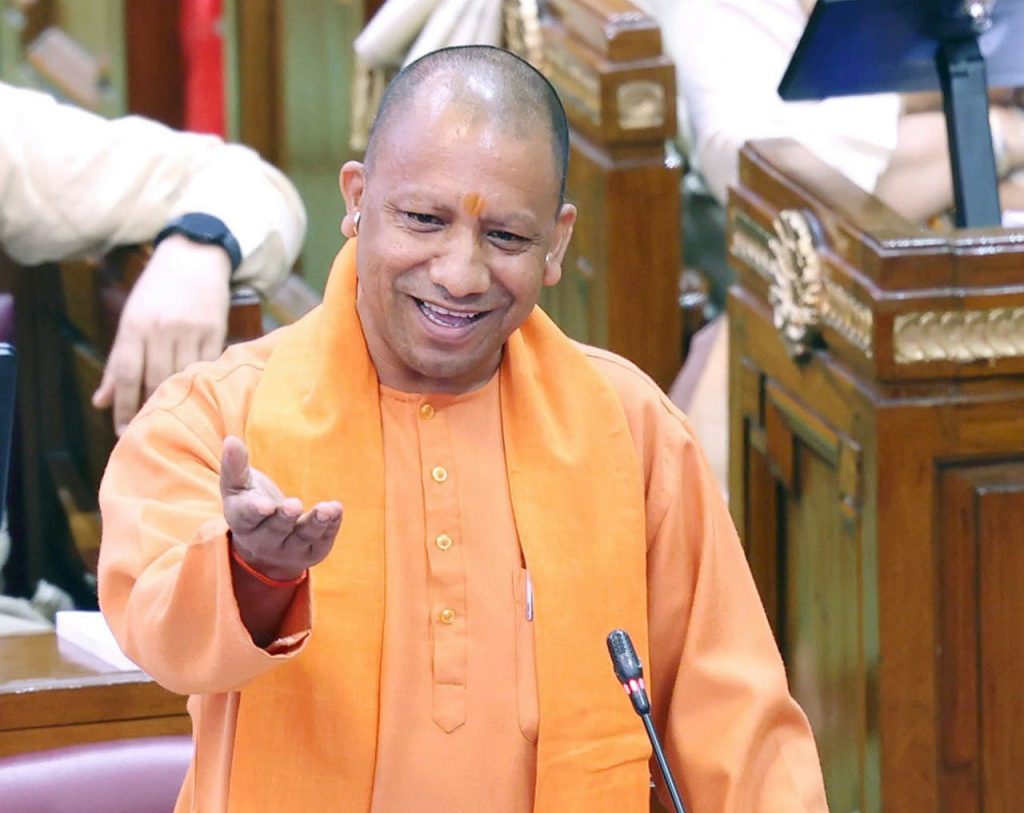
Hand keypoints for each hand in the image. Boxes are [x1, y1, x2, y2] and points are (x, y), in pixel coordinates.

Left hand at [91, 235, 231, 433]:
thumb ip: (117, 361)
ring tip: (170, 417)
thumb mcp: (130, 318)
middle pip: (154, 380)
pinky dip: (198, 381)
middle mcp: (161, 327)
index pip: (127, 375)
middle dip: (148, 409)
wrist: (195, 256)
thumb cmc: (157, 290)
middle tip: (147, 431)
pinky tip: (194, 394)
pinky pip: (205, 364)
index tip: (122, 432)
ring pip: (182, 375)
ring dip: (175, 399)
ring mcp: (190, 328)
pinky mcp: (215, 328)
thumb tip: (101, 401)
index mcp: (135, 324)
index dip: (124, 408)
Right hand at [219, 435, 342, 581]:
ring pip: (303, 537)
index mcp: (243, 523)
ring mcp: (289, 550)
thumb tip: (231, 440)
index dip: (256, 510)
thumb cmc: (249, 507)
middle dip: (285, 518)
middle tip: (294, 505)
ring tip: (327, 509)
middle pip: (276, 530)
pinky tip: (336, 509)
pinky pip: (322, 540)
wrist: (264, 548)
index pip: (247, 517)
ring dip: (316, 523)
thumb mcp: (238, 488)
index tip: (264, 505)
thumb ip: (234, 466)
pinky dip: (331, 526)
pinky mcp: (312, 552)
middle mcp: (264, 541)